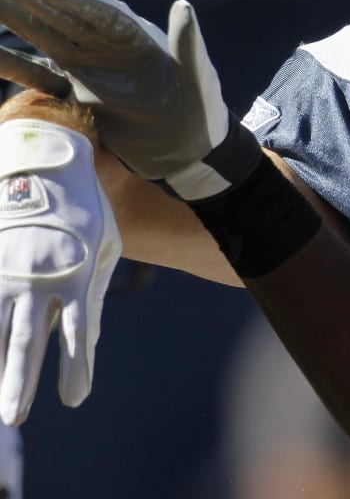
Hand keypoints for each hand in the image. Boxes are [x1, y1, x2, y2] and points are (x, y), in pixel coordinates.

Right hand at [0, 0, 257, 200]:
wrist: (188, 152)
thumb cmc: (200, 113)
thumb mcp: (197, 78)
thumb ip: (187, 44)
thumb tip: (184, 5)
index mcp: (135, 38)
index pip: (100, 13)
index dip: (76, 1)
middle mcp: (106, 46)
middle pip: (65, 17)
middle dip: (33, 1)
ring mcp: (87, 67)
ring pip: (44, 38)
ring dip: (17, 22)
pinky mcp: (75, 91)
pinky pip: (38, 74)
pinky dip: (13, 64)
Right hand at [0, 119, 119, 425]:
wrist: (47, 163)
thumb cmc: (85, 212)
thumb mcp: (106, 250)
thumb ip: (95, 299)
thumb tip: (89, 345)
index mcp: (77, 274)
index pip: (77, 331)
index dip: (75, 367)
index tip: (75, 398)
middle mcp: (38, 276)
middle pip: (27, 339)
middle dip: (19, 381)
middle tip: (14, 418)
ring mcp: (6, 269)